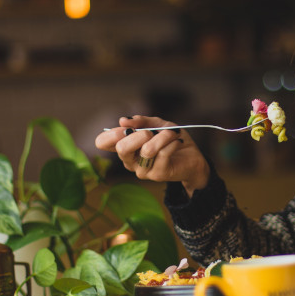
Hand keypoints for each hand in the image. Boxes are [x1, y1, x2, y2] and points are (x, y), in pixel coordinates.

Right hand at [95, 115, 209, 196]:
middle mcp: (129, 161)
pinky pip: (163, 153)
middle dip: (139, 134)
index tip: (127, 127)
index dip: (111, 133)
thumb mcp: (157, 124)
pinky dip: (172, 142)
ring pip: (147, 150)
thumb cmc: (171, 140)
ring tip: (172, 133)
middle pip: (121, 148)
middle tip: (151, 132)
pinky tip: (177, 142)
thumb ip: (141, 121)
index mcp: (125, 147)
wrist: (192, 157)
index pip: (102, 142)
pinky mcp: (157, 175)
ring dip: (163, 136)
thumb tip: (123, 120)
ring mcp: (142, 170)